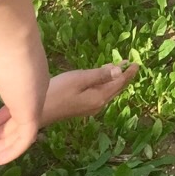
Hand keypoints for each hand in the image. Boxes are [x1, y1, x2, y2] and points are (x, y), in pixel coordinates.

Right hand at [0, 0, 48, 164]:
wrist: (10, 34)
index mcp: (27, 72)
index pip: (20, 95)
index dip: (7, 110)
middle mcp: (36, 86)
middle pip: (23, 113)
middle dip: (5, 130)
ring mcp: (35, 99)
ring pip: (24, 128)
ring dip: (7, 143)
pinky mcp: (32, 110)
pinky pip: (26, 136)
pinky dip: (14, 149)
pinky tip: (0, 160)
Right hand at [2, 62, 139, 130]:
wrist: (37, 111)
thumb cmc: (58, 92)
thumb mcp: (80, 79)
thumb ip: (100, 75)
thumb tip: (120, 71)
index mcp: (100, 98)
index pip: (119, 83)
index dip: (128, 73)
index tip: (136, 63)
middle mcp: (97, 104)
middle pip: (115, 88)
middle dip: (123, 76)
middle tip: (131, 65)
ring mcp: (88, 107)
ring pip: (107, 91)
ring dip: (113, 79)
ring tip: (118, 67)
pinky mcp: (80, 106)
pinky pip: (99, 93)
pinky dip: (103, 83)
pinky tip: (100, 77)